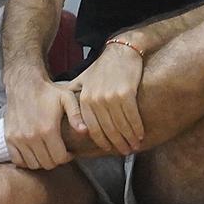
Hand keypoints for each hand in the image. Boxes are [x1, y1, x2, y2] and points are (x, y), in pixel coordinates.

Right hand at [4, 71, 80, 170]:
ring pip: (33, 164)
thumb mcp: (67, 98)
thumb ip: (76, 115)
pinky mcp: (9, 138)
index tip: (69, 151)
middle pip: (47, 163)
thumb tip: (84, 131)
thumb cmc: (48, 92)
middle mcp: (32, 136)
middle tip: (59, 151)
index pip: (60, 158)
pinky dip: (26, 160)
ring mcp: (18, 138)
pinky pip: (18, 160)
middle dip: (56, 160)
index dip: (67, 157)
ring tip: (47, 151)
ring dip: (42, 161)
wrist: (24, 84)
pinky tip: (34, 152)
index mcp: (48, 129)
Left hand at [66, 41, 144, 156]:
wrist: (121, 51)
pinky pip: (132, 116)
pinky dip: (137, 127)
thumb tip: (62, 110)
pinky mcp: (126, 93)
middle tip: (126, 152)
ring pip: (121, 125)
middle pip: (108, 130)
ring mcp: (111, 96)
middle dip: (118, 143)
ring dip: (129, 138)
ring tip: (135, 146)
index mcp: (85, 99)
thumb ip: (74, 95)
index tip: (110, 149)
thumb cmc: (103, 68)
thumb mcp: (83, 79)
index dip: (103, 142)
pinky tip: (141, 134)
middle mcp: (96, 99)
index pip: (92, 129)